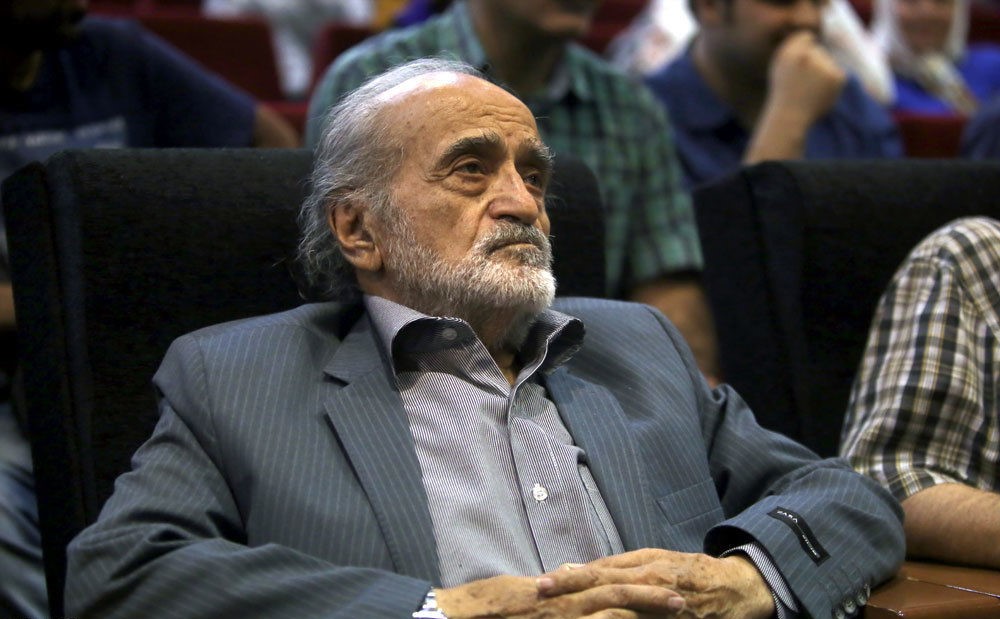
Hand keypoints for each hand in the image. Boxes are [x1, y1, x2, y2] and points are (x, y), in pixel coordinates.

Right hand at [435, 572, 684, 618]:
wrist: (459, 615)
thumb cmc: (483, 608)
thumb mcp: (520, 594)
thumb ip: (547, 590)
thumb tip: (565, 579)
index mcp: (559, 590)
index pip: (604, 582)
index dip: (634, 584)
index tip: (659, 587)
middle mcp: (564, 597)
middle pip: (618, 589)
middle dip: (652, 592)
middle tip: (683, 595)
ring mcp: (562, 612)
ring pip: (614, 603)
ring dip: (648, 605)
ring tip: (679, 607)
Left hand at [536, 549, 774, 618]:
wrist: (736, 588)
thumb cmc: (690, 572)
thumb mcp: (654, 561)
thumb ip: (618, 566)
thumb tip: (578, 567)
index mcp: (645, 564)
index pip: (600, 571)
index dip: (571, 577)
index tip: (542, 582)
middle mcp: (652, 581)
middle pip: (606, 586)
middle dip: (573, 590)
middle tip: (542, 593)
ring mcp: (663, 604)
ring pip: (624, 607)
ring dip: (594, 612)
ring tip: (568, 614)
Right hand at [766, 30, 846, 126]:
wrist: (790, 117)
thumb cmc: (784, 92)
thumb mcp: (780, 65)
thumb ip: (795, 46)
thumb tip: (813, 34)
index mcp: (789, 52)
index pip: (807, 37)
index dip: (804, 49)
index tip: (798, 65)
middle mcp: (807, 56)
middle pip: (819, 50)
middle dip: (815, 63)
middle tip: (802, 83)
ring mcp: (824, 66)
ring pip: (829, 62)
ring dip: (824, 73)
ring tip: (810, 90)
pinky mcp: (838, 76)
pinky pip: (838, 73)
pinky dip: (832, 83)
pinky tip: (820, 93)